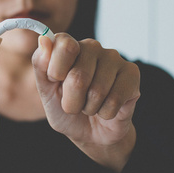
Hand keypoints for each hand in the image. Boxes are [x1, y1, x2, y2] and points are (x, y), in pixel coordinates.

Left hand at [32, 34, 139, 172]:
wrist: (90, 133)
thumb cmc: (66, 109)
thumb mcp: (45, 91)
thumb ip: (41, 65)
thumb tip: (44, 39)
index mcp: (68, 45)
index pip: (63, 45)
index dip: (56, 72)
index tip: (56, 82)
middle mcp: (92, 46)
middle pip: (79, 76)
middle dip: (72, 101)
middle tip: (74, 104)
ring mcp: (114, 58)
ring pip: (98, 91)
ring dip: (90, 108)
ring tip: (91, 106)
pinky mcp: (132, 73)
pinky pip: (115, 99)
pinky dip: (106, 113)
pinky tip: (107, 109)